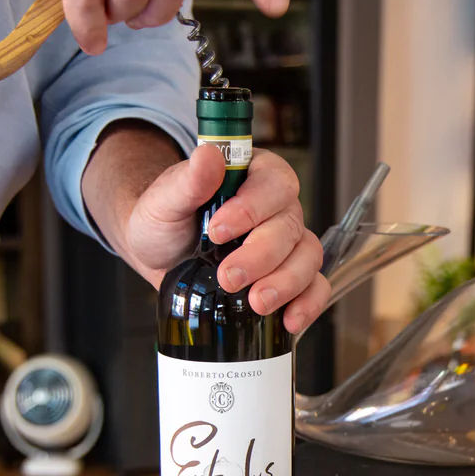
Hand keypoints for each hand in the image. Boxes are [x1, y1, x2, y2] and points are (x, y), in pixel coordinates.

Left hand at [126, 145, 328, 333]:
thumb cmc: (164, 221)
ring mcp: (287, 245)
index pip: (273, 184)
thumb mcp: (165, 200)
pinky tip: (289, 320)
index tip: (218, 231)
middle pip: (290, 227)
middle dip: (262, 256)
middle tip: (229, 277)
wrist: (159, 256)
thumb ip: (187, 181)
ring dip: (286, 283)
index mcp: (254, 177)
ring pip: (308, 258)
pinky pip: (314, 288)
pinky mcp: (288, 278)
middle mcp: (278, 209)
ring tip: (257, 303)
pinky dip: (308, 304)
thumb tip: (209, 155)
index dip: (252, 209)